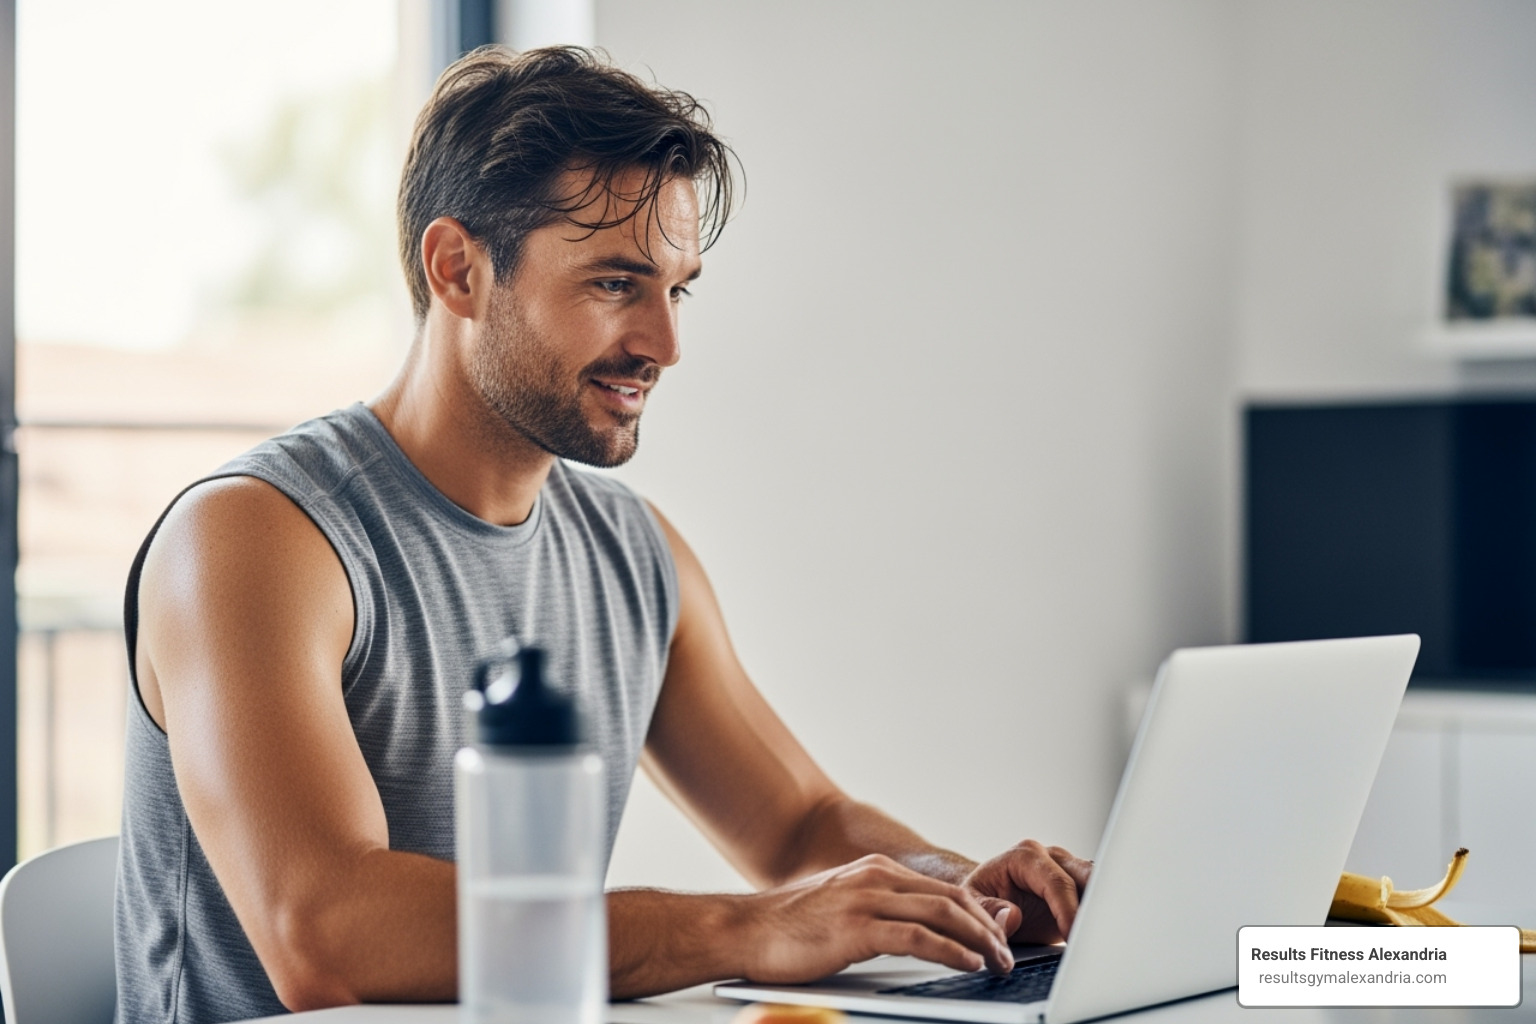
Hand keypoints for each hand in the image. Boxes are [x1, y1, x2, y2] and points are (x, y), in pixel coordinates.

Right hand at [739, 854, 1014, 982]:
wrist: (742, 930)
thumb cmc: (788, 927)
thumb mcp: (843, 909)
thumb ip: (882, 913)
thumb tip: (919, 931)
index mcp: (875, 871)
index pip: (942, 890)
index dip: (978, 915)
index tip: (999, 938)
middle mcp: (875, 877)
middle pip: (951, 898)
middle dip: (987, 928)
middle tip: (1008, 954)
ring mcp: (865, 898)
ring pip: (942, 913)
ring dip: (979, 940)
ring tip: (998, 962)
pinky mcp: (855, 927)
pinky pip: (917, 937)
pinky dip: (951, 950)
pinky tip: (968, 964)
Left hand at [964, 840, 1092, 944]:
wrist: (986, 896)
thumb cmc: (979, 898)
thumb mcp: (971, 904)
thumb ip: (988, 909)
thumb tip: (1011, 916)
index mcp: (1026, 856)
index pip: (1058, 882)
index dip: (1068, 911)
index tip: (1073, 935)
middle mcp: (1052, 858)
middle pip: (1089, 877)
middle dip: (1096, 905)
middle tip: (1099, 935)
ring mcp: (1069, 871)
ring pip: (1100, 886)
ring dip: (1104, 911)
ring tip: (1104, 937)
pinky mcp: (1079, 889)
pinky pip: (1098, 900)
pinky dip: (1101, 918)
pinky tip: (1101, 936)